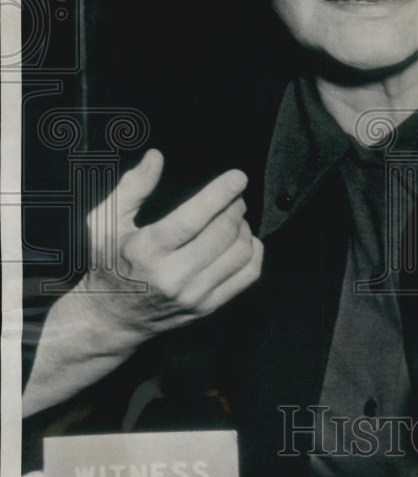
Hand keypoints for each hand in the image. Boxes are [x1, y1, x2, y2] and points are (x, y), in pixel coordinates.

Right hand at [82, 149, 262, 343]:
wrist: (111, 319)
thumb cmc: (108, 262)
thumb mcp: (105, 222)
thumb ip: (132, 187)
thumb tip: (156, 157)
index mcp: (146, 251)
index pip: (193, 218)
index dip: (220, 194)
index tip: (238, 177)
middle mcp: (172, 276)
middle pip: (222, 233)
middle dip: (235, 207)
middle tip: (234, 197)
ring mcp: (193, 296)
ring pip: (239, 253)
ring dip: (245, 227)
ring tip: (235, 217)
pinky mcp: (207, 308)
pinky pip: (247, 275)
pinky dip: (254, 252)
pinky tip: (244, 240)